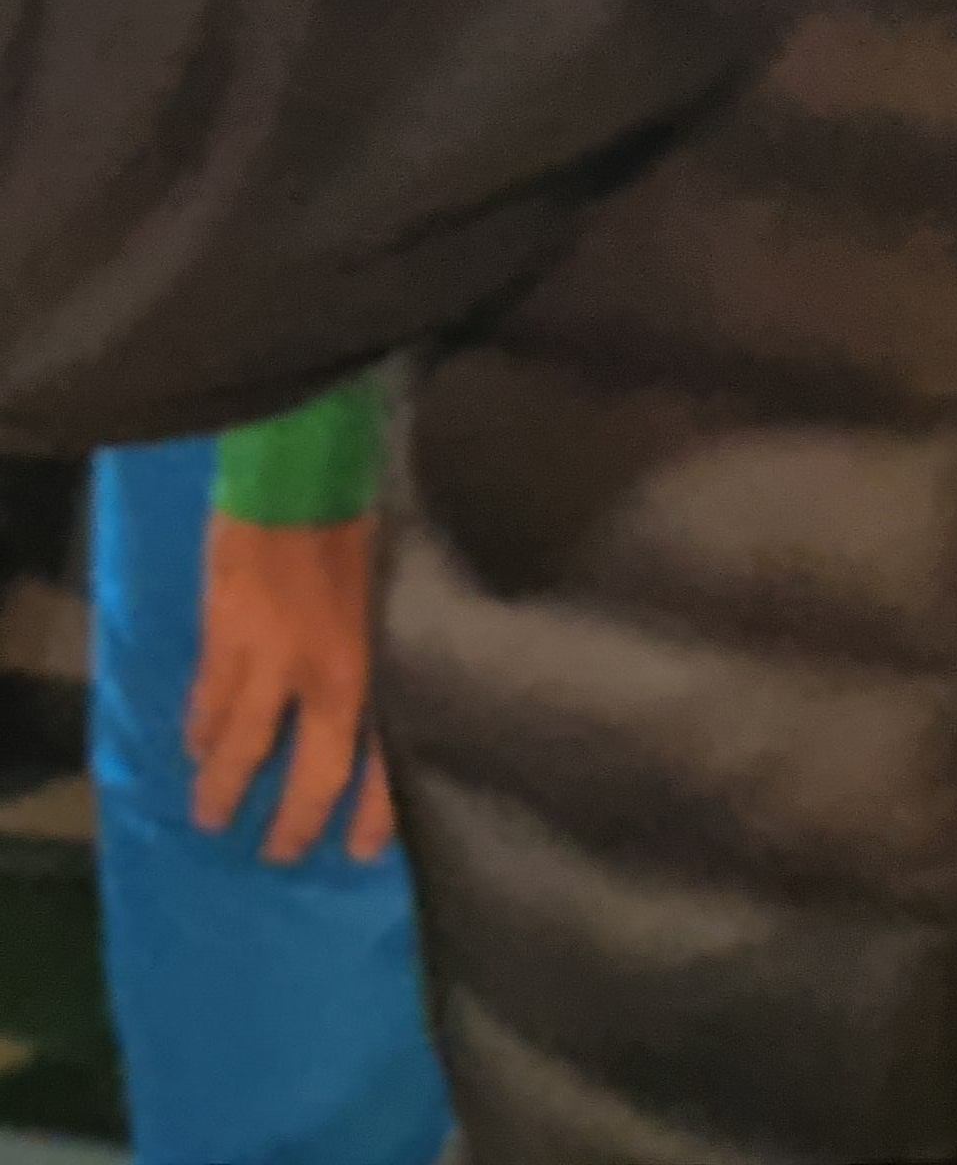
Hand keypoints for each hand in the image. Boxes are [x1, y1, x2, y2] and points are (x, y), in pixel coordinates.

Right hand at [185, 513, 395, 864]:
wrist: (302, 473)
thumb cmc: (360, 523)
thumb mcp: (390, 592)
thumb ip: (378, 644)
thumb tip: (383, 680)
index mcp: (368, 667)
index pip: (377, 761)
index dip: (372, 814)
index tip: (362, 853)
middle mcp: (318, 679)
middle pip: (304, 776)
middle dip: (289, 824)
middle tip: (274, 855)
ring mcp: (263, 662)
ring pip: (238, 746)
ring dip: (224, 784)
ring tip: (212, 812)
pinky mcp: (221, 636)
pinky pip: (207, 699)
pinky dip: (200, 727)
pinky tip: (195, 744)